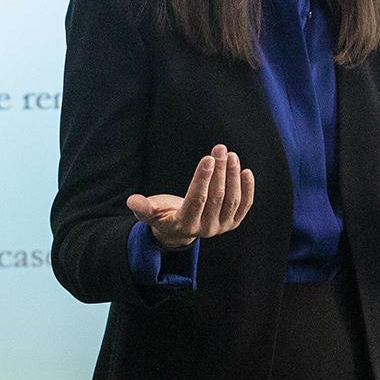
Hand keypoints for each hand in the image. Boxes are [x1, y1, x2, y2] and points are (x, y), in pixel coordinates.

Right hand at [127, 144, 254, 248]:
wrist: (180, 229)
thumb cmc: (163, 215)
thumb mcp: (151, 213)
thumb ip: (143, 208)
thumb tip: (132, 201)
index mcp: (185, 224)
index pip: (197, 200)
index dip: (203, 179)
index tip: (208, 158)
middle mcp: (205, 229)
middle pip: (216, 197)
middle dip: (219, 171)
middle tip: (220, 149)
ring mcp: (221, 227)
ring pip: (232, 200)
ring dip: (232, 176)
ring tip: (231, 155)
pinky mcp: (232, 223)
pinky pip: (243, 206)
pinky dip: (247, 189)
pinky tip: (246, 171)